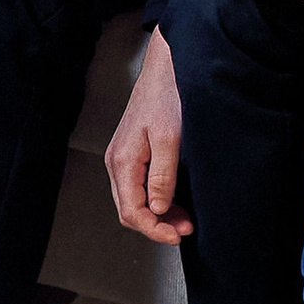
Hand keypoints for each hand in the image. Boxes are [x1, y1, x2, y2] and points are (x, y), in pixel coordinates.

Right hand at [105, 25, 190, 241]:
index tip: (176, 235)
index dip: (153, 229)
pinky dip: (158, 200)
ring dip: (159, 215)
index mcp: (123, 161)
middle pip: (130, 209)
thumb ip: (163, 175)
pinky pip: (141, 187)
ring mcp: (124, 158)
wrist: (166, 68)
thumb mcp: (169, 137)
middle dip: (157, 225)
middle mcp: (118, 162)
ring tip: (184, 220)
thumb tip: (158, 208)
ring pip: (135, 200)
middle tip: (185, 229)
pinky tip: (176, 202)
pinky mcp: (134, 154)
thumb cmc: (167, 96)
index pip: (132, 210)